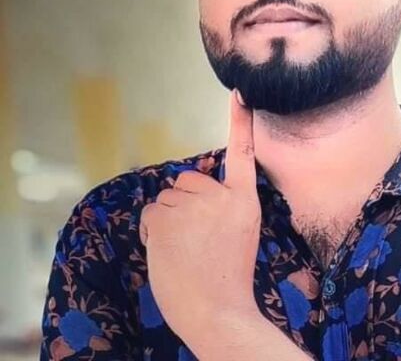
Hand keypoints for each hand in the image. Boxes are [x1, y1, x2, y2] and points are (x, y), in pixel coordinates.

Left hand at [139, 89, 261, 342]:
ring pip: (167, 198)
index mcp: (244, 201)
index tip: (239, 93)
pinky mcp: (167, 219)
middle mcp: (221, 196)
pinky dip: (153, 231)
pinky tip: (167, 252)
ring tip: (184, 249)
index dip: (239, 121)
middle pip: (188, 180)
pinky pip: (151, 213)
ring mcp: (194, 206)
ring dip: (168, 219)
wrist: (218, 312)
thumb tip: (185, 188)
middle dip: (184, 201)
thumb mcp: (239, 233)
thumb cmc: (227, 278)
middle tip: (194, 236)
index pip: (243, 152)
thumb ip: (221, 206)